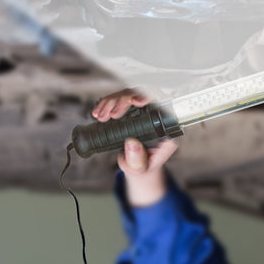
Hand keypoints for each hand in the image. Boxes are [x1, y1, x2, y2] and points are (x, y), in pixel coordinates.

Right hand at [92, 89, 177, 205]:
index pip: (161, 105)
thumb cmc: (143, 166)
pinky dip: (107, 104)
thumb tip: (132, 143)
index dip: (150, 98)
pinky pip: (119, 99)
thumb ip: (138, 160)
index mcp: (165, 129)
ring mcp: (143, 110)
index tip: (136, 102)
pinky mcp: (131, 110)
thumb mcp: (140, 168)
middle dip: (124, 101)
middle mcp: (155, 116)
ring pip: (128, 94)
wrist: (138, 166)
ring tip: (101, 116)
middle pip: (142, 95)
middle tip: (111, 115)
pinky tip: (98, 112)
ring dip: (112, 102)